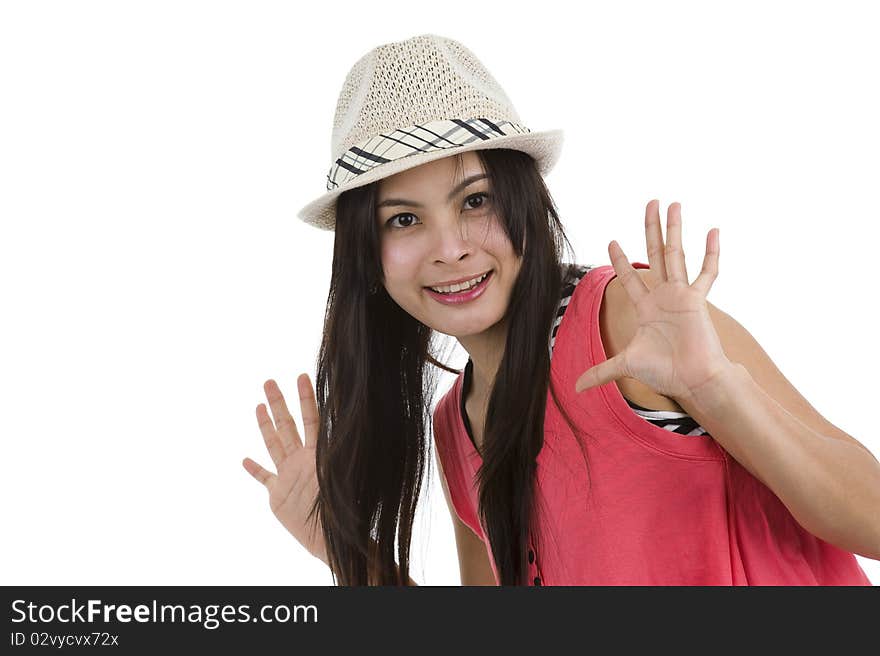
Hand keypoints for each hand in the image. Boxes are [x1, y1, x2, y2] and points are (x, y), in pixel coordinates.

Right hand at [242, 374, 326, 564]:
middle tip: (269, 381)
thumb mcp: (343, 474)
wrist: (332, 537)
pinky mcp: (279, 495)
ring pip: (274, 444)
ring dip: (265, 426)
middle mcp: (302, 460)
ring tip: (259, 406)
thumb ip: (343, 450)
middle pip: (288, 425)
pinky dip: (254, 470)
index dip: (307, 398)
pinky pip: (264, 479)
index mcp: (319, 454)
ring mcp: (289, 476)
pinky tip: (245, 459)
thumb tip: (359, 420)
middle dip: (279, 403)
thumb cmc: (343, 507)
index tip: (302, 376)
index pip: (313, 419)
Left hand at [574, 200, 732, 401]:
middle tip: (650, 202)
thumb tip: (577, 389)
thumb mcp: (625, 367)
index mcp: (647, 307)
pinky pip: (707, 273)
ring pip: (676, 254)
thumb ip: (601, 372)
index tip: (611, 241)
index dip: (620, 260)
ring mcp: (682, 295)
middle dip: (651, 229)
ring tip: (673, 204)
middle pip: (655, 254)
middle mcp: (664, 296)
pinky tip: (714, 231)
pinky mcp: (698, 300)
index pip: (630, 277)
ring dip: (674, 229)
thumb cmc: (665, 373)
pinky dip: (711, 253)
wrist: (694, 381)